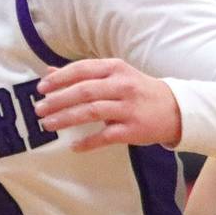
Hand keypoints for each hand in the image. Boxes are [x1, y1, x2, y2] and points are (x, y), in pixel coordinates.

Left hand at [34, 59, 181, 150]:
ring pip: (91, 111)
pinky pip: (105, 136)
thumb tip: (49, 72)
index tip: (41, 88)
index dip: (59, 78)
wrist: (175, 109)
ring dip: (66, 118)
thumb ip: (84, 74)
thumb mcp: (115, 75)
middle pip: (84, 91)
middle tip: (39, 109)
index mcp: (116, 68)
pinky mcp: (133, 129)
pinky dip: (87, 142)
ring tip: (48, 124)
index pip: (82, 69)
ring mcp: (128, 108)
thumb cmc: (139, 90)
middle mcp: (122, 86)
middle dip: (58, 100)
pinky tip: (73, 146)